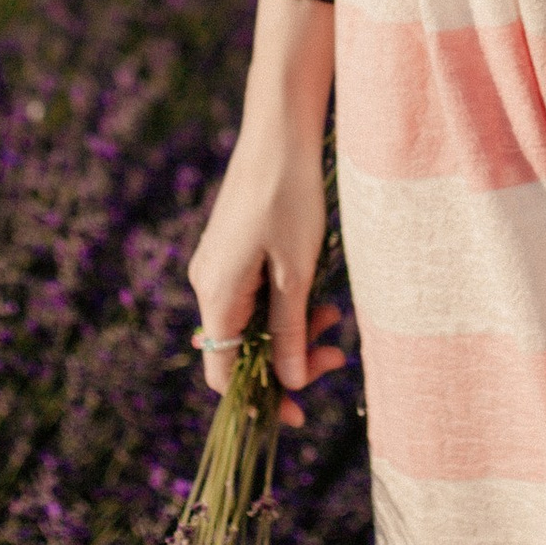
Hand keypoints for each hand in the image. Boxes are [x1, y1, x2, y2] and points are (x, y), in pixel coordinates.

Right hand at [186, 102, 348, 426]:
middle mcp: (209, 284)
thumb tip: (288, 382)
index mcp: (217, 294)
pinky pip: (257, 294)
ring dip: (294, 328)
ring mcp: (220, 265)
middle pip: (243, 349)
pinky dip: (288, 302)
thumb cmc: (289, 197)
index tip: (300, 413)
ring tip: (336, 317)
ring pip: (255, 320)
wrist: (280, 131)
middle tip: (336, 354)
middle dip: (289, 358)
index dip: (260, 400)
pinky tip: (320, 295)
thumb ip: (289, 330)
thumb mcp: (297, 271)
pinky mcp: (234, 249)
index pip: (225, 373)